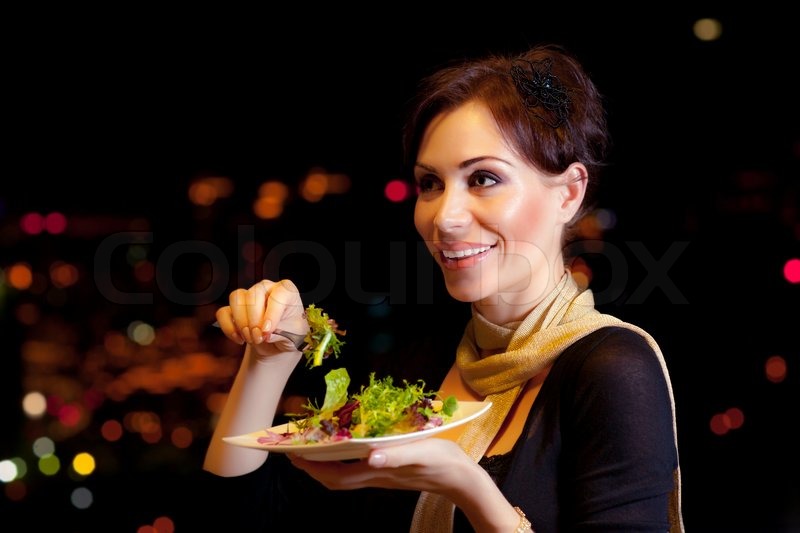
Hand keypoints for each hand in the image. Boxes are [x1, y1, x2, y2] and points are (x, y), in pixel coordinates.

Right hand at [215, 279, 308, 357]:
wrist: (279, 344)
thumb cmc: (291, 335)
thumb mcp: (295, 337)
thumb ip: (282, 333)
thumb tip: (263, 332)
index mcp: (287, 291)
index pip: (278, 295)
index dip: (271, 314)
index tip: (267, 331)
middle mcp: (267, 288)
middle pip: (253, 295)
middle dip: (253, 320)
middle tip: (259, 338)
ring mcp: (249, 295)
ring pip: (236, 298)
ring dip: (241, 322)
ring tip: (251, 339)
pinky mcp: (235, 307)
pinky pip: (223, 312)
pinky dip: (229, 328)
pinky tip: (240, 339)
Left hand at [288, 438, 478, 494]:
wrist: (461, 479)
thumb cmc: (442, 462)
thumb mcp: (421, 452)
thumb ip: (395, 454)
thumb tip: (370, 456)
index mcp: (378, 471)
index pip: (335, 475)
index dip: (312, 467)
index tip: (294, 454)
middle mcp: (375, 476)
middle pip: (334, 479)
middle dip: (312, 467)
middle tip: (295, 450)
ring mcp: (381, 476)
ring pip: (344, 477)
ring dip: (325, 466)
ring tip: (313, 448)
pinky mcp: (389, 473)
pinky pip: (357, 471)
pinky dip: (343, 462)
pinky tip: (345, 448)